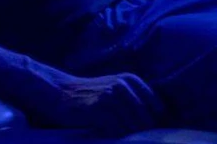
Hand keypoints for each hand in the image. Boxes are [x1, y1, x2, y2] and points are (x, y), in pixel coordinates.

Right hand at [26, 72, 163, 136]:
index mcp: (131, 79)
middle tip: (145, 140)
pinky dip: (117, 135)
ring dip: (131, 135)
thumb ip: (133, 100)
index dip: (157, 121)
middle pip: (145, 117)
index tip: (156, 133)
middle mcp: (123, 85)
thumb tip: (155, 122)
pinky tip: (112, 136)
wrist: (59, 92)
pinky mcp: (99, 107)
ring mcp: (111, 95)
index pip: (156, 105)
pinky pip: (116, 128)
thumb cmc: (89, 95)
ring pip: (131, 124)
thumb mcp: (115, 89)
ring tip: (131, 140)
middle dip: (145, 131)